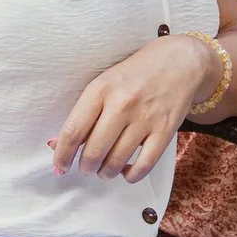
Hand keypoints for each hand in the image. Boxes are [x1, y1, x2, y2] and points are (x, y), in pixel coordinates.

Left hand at [49, 33, 218, 181]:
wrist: (179, 61)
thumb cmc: (136, 73)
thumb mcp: (105, 83)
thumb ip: (84, 113)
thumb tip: (57, 145)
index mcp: (101, 89)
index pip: (73, 131)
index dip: (62, 156)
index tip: (60, 166)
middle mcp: (122, 103)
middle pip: (93, 152)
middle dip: (85, 168)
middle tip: (86, 167)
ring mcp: (146, 117)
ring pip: (116, 162)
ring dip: (105, 173)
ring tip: (104, 170)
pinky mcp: (166, 129)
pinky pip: (144, 165)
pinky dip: (131, 175)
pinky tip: (126, 171)